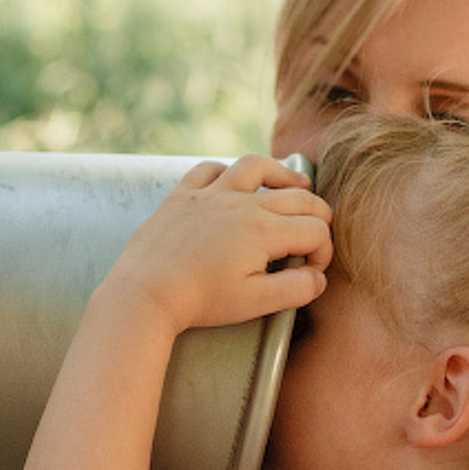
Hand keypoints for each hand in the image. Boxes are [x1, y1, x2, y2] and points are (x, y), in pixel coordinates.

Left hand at [103, 154, 331, 335]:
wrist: (145, 292)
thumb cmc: (199, 300)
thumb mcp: (255, 303)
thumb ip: (295, 289)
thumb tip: (317, 278)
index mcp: (265, 229)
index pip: (315, 231)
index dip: (323, 252)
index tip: (311, 271)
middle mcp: (242, 203)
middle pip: (298, 198)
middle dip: (317, 217)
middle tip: (316, 235)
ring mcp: (211, 194)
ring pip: (257, 167)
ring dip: (282, 174)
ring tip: (296, 184)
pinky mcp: (183, 195)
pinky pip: (209, 168)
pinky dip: (227, 171)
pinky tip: (233, 182)